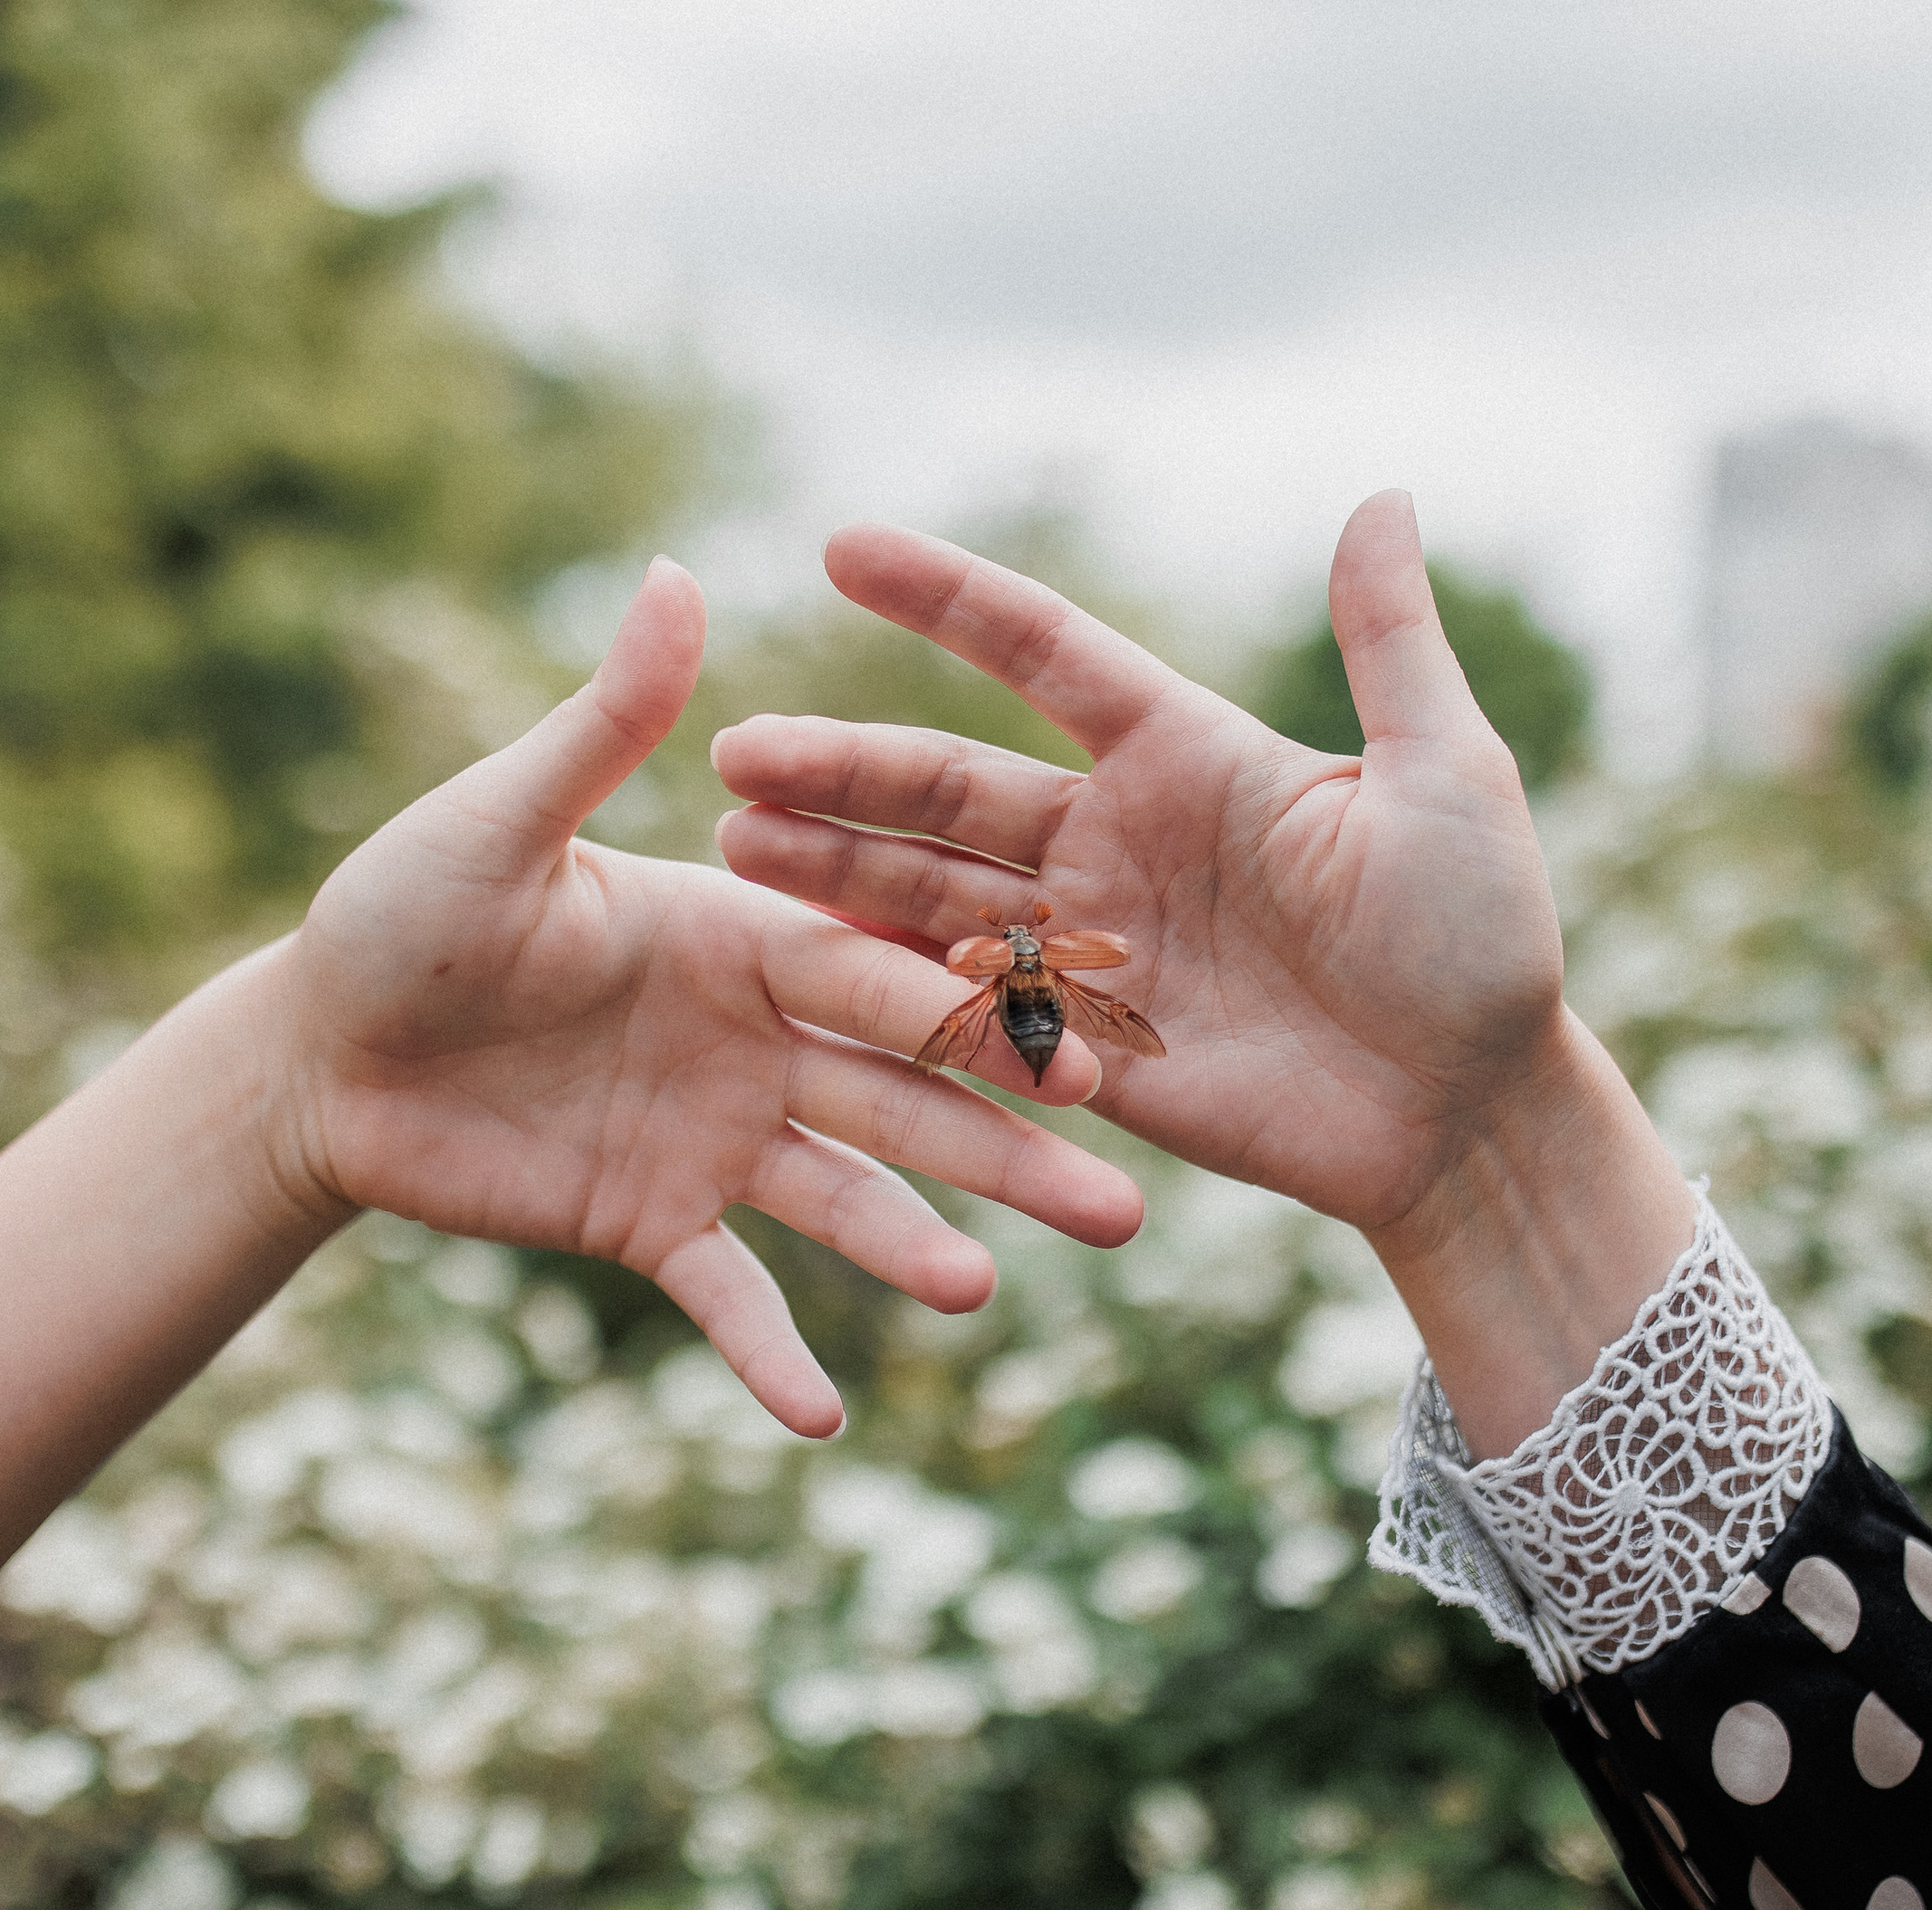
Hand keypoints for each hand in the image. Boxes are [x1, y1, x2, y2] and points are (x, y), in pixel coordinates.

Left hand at [275, 558, 1143, 1438]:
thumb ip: (598, 730)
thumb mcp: (497, 825)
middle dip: (1005, 1147)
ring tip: (983, 1292)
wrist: (320, 1053)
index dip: (968, 1017)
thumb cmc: (399, 913)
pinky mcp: (651, 1223)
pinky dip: (769, 1353)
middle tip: (1118, 1202)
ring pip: (841, 1201)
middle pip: (900, 1098)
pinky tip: (822, 1417)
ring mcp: (712, 1139)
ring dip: (913, 1246)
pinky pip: (726, 1295)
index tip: (1075, 1051)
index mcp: (742, 936)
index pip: (875, 977)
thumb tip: (674, 572)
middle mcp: (754, 1039)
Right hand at [712, 503, 1696, 1451]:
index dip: (945, 602)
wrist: (1469, 1114)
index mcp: (1185, 756)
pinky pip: (970, 1012)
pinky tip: (808, 964)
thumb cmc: (1478, 938)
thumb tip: (1377, 495)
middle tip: (733, 753)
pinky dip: (895, 987)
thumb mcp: (1449, 778)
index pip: (1042, 655)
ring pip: (933, 893)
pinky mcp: (1083, 1049)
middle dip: (841, 767)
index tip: (841, 549)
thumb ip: (1388, 649)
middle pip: (950, 786)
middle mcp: (1117, 840)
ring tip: (731, 848)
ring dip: (833, 871)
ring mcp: (1090, 947)